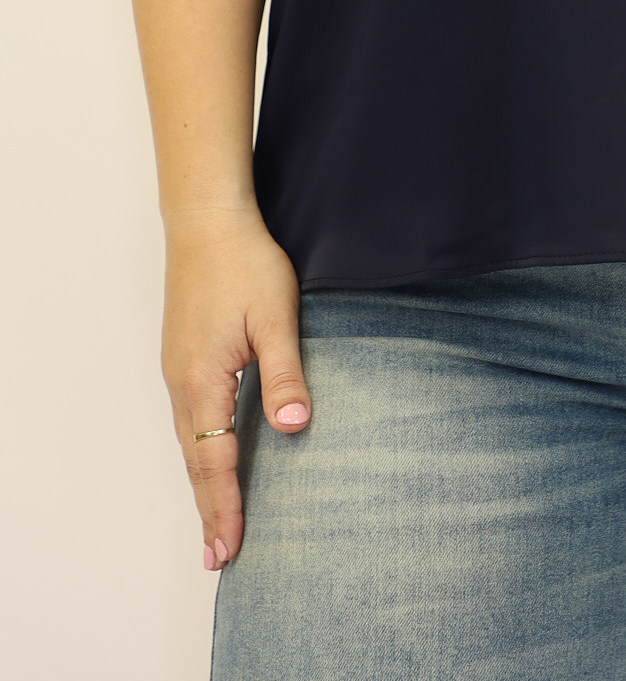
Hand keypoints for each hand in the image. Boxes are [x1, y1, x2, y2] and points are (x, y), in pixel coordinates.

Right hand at [161, 210, 312, 571]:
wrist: (208, 221)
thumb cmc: (245, 262)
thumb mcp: (276, 316)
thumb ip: (284, 372)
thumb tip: (292, 426)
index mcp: (203, 379)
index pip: (214, 457)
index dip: (224, 505)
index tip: (227, 548)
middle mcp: (183, 381)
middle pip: (195, 459)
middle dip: (208, 508)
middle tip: (218, 557)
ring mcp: (179, 369)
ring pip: (190, 440)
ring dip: (203, 483)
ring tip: (216, 522)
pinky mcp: (184, 356)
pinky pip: (190, 417)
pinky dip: (200, 450)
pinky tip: (213, 457)